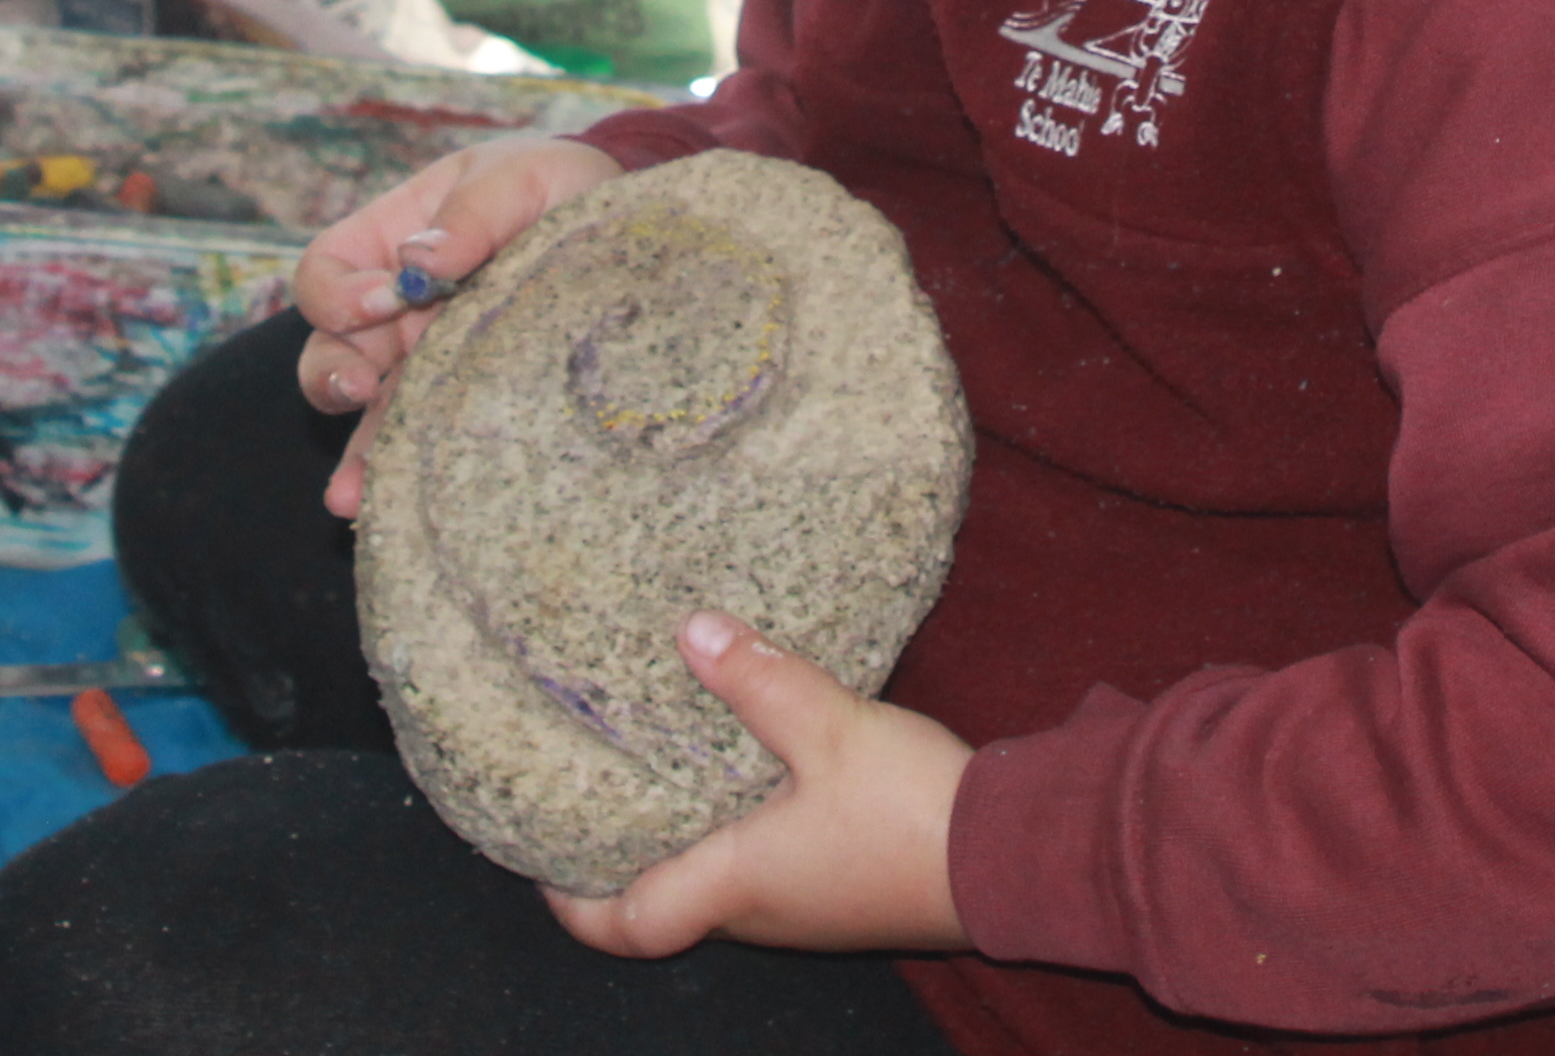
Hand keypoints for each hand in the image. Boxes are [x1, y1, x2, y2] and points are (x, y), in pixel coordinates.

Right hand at [291, 133, 620, 515]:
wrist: (624, 227)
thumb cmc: (555, 184)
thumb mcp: (518, 177)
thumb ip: (473, 213)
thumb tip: (424, 259)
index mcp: (391, 243)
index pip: (326, 271)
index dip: (338, 291)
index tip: (387, 297)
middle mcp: (398, 311)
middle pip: (332, 351)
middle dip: (334, 376)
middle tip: (361, 389)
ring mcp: (430, 363)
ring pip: (373, 414)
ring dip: (360, 452)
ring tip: (354, 493)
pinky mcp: (472, 403)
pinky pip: (427, 442)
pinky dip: (406, 474)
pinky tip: (390, 509)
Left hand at [548, 613, 971, 956]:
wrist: (1013, 857)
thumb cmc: (911, 810)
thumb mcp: (831, 727)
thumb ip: (760, 680)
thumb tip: (692, 631)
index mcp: (738, 882)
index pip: (626, 923)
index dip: (572, 902)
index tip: (541, 861)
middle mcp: (762, 911)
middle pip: (666, 905)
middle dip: (625, 858)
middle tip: (598, 796)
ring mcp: (807, 909)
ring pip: (721, 886)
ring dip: (687, 842)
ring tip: (665, 773)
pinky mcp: (845, 892)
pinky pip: (770, 871)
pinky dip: (742, 833)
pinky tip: (755, 775)